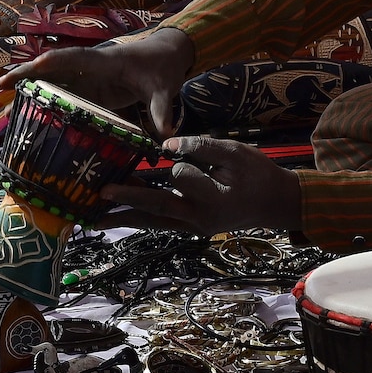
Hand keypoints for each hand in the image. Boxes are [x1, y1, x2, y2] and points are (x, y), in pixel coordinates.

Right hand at [0, 29, 194, 137]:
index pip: (73, 59)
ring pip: (54, 79)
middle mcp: (91, 67)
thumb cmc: (164, 68)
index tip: (31, 68)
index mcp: (105, 61)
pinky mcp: (91, 89)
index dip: (52, 64)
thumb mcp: (164, 89)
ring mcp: (89, 78)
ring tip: (2, 92)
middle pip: (53, 67)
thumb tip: (166, 136)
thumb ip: (161, 111)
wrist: (168, 55)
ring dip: (29, 84)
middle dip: (27, 72)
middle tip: (0, 83)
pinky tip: (27, 107)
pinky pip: (64, 92)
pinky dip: (44, 97)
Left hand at [99, 137, 303, 234]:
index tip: (176, 149)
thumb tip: (167, 145)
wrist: (275, 204)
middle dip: (128, 198)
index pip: (182, 176)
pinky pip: (161, 222)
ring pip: (154, 221)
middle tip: (101, 193)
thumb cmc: (258, 175)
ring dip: (126, 215)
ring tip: (96, 216)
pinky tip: (120, 214)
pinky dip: (140, 217)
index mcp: (214, 199)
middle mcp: (200, 218)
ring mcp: (194, 227)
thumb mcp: (236, 153)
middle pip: (158, 207)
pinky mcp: (191, 228)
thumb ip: (203, 148)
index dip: (179, 159)